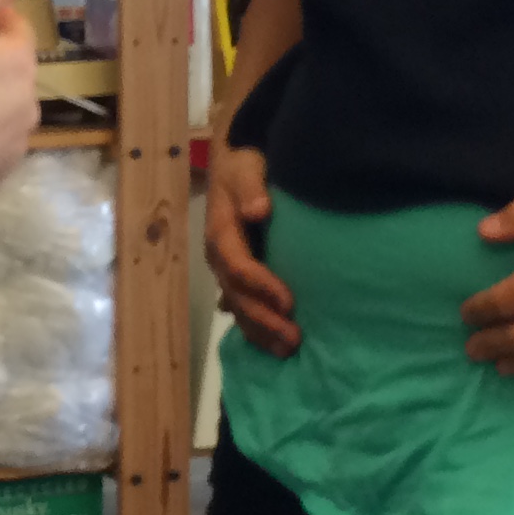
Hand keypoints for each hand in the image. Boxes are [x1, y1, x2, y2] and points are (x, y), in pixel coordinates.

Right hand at [203, 144, 297, 357]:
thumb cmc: (243, 165)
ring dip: (261, 331)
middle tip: (294, 339)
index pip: (238, 266)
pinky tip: (270, 345)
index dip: (261, 286)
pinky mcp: (236, 274)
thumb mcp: (246, 167)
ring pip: (238, 307)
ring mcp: (226, 268)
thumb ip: (251, 186)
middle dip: (264, 320)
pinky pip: (242, 305)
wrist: (233, 163)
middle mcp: (219, 256)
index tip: (289, 302)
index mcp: (221, 233)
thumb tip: (258, 210)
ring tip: (287, 351)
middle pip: (238, 296)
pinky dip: (256, 326)